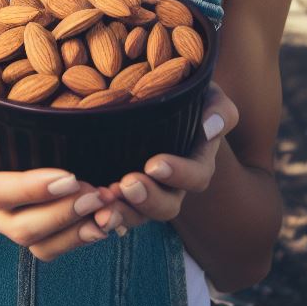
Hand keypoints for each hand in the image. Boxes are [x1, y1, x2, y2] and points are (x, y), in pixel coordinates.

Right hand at [0, 95, 118, 260]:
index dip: (32, 188)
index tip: (69, 175)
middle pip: (22, 227)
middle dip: (63, 213)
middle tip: (98, 192)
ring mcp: (3, 225)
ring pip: (40, 245)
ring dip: (77, 230)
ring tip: (109, 207)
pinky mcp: (25, 229)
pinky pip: (51, 247)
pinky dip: (80, 237)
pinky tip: (107, 221)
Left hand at [88, 84, 239, 235]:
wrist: (157, 96)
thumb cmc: (186, 91)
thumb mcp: (207, 94)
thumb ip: (218, 109)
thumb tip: (211, 127)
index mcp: (197, 162)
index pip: (196, 176)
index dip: (178, 174)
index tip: (154, 164)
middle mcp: (173, 184)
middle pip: (167, 205)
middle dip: (147, 199)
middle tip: (126, 185)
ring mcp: (147, 190)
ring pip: (138, 214)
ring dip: (122, 212)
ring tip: (103, 202)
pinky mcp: (121, 190)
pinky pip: (114, 210)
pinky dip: (102, 212)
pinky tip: (88, 210)